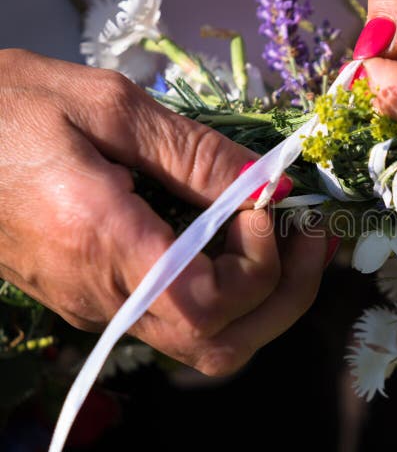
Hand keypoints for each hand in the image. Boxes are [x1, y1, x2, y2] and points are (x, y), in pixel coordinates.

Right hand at [0, 49, 326, 375]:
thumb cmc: (8, 105)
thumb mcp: (109, 107)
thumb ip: (195, 154)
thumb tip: (271, 183)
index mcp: (102, 244)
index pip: (208, 306)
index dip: (259, 267)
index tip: (269, 205)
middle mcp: (103, 295)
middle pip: (220, 346)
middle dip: (285, 297)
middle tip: (311, 236)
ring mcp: (98, 306)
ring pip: (204, 343)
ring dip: (263, 298)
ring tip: (288, 235)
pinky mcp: (96, 297)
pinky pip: (178, 318)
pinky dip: (228, 290)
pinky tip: (239, 239)